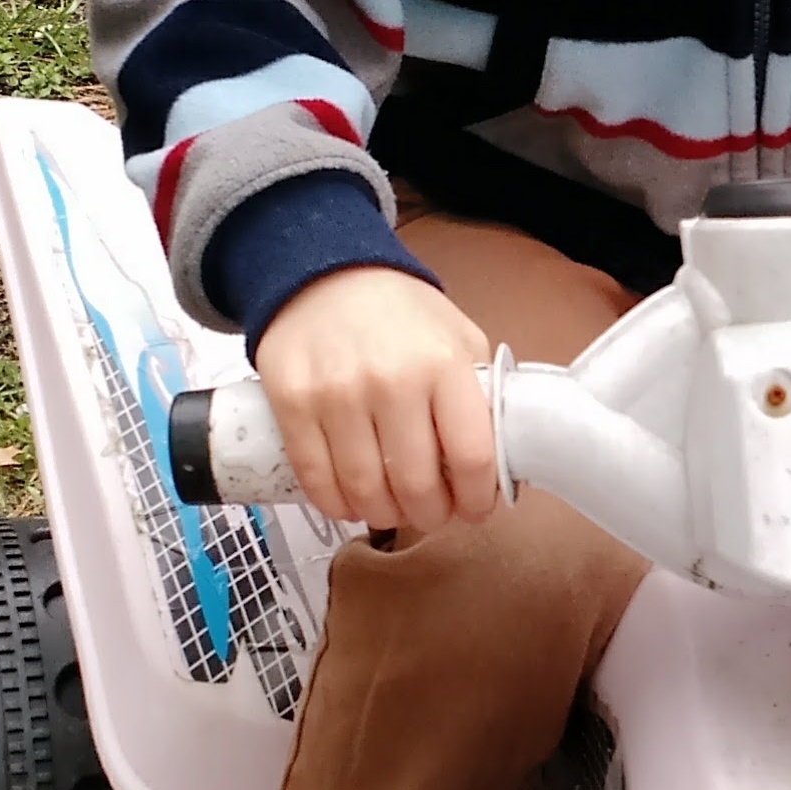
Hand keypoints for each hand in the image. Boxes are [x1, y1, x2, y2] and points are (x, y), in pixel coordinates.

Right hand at [254, 266, 496, 530]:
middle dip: (430, 515)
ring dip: (384, 515)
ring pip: (365, 491)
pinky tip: (351, 502)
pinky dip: (336, 504)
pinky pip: (315, 478)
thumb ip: (479, 393)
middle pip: (416, 484)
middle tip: (432, 515)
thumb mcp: (457, 336)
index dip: (477, 498)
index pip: (471, 456)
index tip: (476, 508)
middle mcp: (391, 381)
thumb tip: (498, 460)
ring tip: (392, 509)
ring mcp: (337, 395)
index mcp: (443, 364)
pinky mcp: (292, 404)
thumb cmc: (398, 311)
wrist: (323, 273)